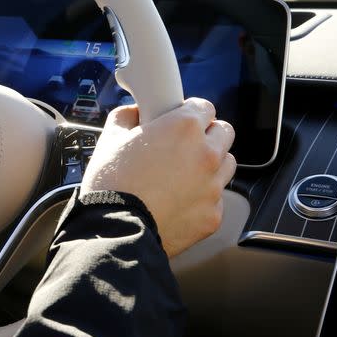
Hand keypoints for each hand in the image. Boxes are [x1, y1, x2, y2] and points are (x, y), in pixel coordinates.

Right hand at [80, 98, 235, 257]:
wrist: (116, 229)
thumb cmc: (112, 184)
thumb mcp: (109, 139)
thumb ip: (126, 117)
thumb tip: (133, 114)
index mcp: (184, 128)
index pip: (204, 107)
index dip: (189, 112)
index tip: (179, 121)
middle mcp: (206, 154)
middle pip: (224, 133)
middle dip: (207, 135)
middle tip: (183, 145)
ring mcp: (213, 186)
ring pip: (226, 165)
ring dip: (210, 164)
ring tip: (183, 174)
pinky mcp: (213, 215)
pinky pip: (215, 199)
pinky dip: (201, 198)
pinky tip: (178, 201)